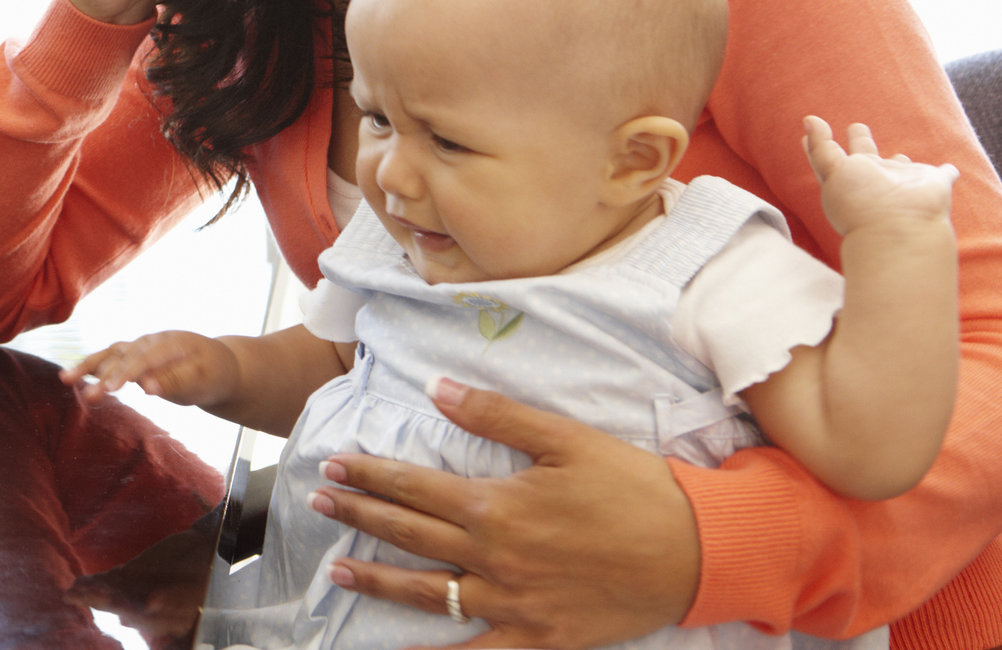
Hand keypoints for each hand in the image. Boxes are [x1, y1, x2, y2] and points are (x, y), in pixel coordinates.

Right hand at [61, 331, 239, 408]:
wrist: (216, 364)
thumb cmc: (211, 373)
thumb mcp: (202, 380)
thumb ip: (175, 381)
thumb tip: (147, 388)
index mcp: (171, 343)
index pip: (145, 358)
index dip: (127, 373)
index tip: (113, 389)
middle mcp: (151, 341)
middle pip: (124, 357)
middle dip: (105, 376)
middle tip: (89, 396)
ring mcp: (140, 346)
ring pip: (111, 354)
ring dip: (89, 366)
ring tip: (66, 379)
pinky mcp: (133, 355)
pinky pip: (110, 358)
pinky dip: (92, 366)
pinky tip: (74, 376)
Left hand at [65, 523, 215, 649]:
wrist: (206, 549)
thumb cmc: (208, 571)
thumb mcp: (199, 587)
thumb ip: (177, 599)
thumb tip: (152, 604)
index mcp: (168, 616)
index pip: (145, 617)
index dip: (130, 613)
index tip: (116, 608)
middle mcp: (149, 608)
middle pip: (123, 607)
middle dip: (102, 602)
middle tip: (81, 597)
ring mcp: (138, 591)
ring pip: (112, 594)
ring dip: (91, 593)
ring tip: (73, 593)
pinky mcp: (131, 575)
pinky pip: (110, 579)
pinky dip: (95, 581)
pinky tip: (79, 584)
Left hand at [314, 378, 697, 648]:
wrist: (697, 553)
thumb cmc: (634, 489)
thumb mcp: (564, 438)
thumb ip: (496, 414)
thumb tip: (438, 388)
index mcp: (495, 505)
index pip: (414, 486)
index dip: (369, 475)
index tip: (333, 466)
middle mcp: (493, 558)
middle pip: (409, 535)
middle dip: (358, 516)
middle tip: (317, 501)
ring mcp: (512, 604)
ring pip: (428, 594)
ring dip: (377, 579)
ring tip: (336, 569)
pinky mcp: (538, 639)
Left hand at [803, 116, 957, 235]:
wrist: (900, 231)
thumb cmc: (861, 204)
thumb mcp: (831, 172)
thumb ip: (821, 148)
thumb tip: (808, 120)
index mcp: (850, 177)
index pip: (833, 157)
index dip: (823, 142)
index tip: (814, 125)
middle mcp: (876, 180)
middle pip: (868, 157)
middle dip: (862, 142)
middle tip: (857, 127)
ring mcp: (905, 183)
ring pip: (903, 169)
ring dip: (902, 162)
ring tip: (900, 155)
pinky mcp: (934, 184)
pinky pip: (943, 175)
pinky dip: (948, 173)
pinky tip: (951, 170)